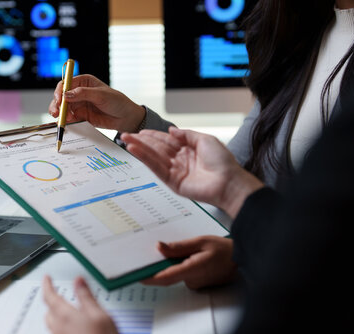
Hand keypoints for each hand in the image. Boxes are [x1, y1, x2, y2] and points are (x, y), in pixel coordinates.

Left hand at [43, 276, 123, 333]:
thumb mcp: (101, 316)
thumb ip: (87, 297)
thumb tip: (79, 281)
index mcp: (66, 315)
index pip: (50, 295)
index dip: (47, 285)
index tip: (46, 278)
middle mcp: (58, 330)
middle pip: (49, 312)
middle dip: (53, 303)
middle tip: (57, 298)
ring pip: (54, 328)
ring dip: (59, 321)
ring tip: (72, 321)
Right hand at [48, 74, 145, 132]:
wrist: (125, 117)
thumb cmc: (117, 101)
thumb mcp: (101, 95)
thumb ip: (83, 94)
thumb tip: (66, 95)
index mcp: (84, 82)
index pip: (66, 83)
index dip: (60, 91)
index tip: (59, 99)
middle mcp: (79, 92)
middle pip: (62, 97)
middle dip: (57, 104)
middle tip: (56, 112)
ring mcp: (79, 105)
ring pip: (64, 108)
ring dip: (61, 114)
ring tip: (63, 119)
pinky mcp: (81, 116)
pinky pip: (70, 118)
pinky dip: (67, 121)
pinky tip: (68, 123)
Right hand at [121, 127, 263, 217]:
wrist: (229, 182)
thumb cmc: (223, 162)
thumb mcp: (205, 139)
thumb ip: (186, 135)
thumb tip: (171, 130)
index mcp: (188, 150)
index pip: (166, 141)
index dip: (153, 135)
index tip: (140, 131)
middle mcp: (180, 160)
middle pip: (156, 148)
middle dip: (141, 141)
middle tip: (125, 134)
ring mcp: (175, 171)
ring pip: (153, 157)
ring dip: (139, 148)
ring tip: (125, 140)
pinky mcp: (172, 182)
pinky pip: (156, 168)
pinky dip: (145, 159)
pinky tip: (135, 150)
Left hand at [142, 236, 236, 288]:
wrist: (240, 260)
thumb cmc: (224, 250)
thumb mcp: (201, 241)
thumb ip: (179, 246)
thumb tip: (159, 248)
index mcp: (194, 269)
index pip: (166, 277)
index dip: (149, 278)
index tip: (137, 274)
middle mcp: (193, 280)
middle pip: (167, 276)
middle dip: (154, 268)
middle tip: (141, 257)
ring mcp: (195, 284)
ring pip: (174, 274)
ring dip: (168, 264)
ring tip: (167, 250)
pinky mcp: (196, 283)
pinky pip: (182, 275)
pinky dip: (178, 266)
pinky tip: (182, 256)